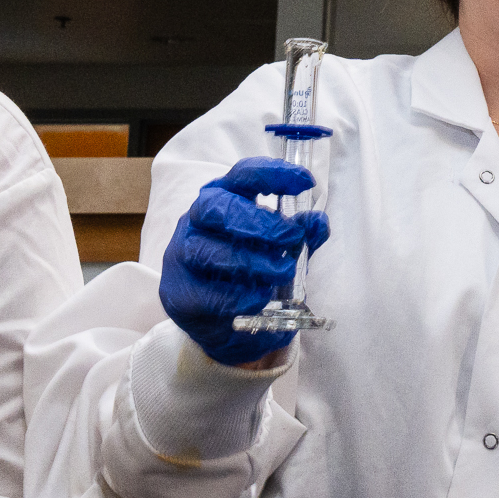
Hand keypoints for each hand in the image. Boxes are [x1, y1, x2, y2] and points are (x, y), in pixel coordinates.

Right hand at [157, 160, 327, 365]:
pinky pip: (210, 293)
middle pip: (218, 207)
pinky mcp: (181, 294)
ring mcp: (183, 256)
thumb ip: (299, 233)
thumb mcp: (279, 248)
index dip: (274, 173)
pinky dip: (241, 296)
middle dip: (260, 222)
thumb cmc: (249, 271)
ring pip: (211, 251)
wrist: (222, 324)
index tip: (306, 181)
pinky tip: (260, 297)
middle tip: (292, 237)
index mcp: (223, 198)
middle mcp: (197, 221)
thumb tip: (317, 222)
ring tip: (284, 271)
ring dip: (254, 262)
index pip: (243, 174)